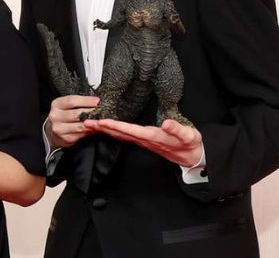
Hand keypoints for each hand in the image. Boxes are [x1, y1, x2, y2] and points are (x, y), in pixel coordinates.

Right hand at [45, 95, 100, 148]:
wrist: (52, 131)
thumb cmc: (63, 116)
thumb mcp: (66, 106)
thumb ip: (79, 104)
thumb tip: (97, 102)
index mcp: (57, 104)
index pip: (72, 101)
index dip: (86, 100)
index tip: (98, 101)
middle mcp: (56, 116)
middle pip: (77, 113)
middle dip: (92, 112)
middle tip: (104, 111)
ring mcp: (59, 128)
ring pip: (80, 125)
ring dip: (93, 123)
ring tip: (102, 121)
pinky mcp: (66, 138)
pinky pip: (81, 134)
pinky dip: (90, 131)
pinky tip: (96, 128)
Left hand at [84, 118, 203, 166]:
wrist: (192, 156)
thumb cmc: (190, 144)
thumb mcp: (189, 135)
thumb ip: (177, 129)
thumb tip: (166, 123)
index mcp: (153, 136)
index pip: (130, 130)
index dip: (116, 125)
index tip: (102, 122)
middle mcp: (145, 139)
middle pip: (120, 133)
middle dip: (102, 128)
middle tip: (85, 122)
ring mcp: (143, 141)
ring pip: (120, 134)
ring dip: (104, 129)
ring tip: (89, 124)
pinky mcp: (143, 140)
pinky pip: (124, 135)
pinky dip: (113, 130)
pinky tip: (105, 127)